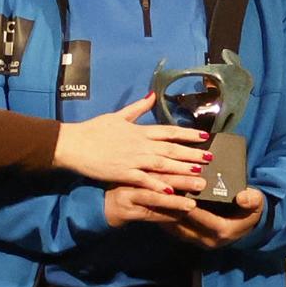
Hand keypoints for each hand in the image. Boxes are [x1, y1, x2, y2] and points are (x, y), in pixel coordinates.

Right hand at [55, 94, 209, 195]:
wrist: (74, 144)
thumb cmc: (94, 130)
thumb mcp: (117, 116)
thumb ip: (137, 109)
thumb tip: (152, 95)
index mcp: (140, 130)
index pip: (169, 131)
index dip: (188, 134)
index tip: (204, 137)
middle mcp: (140, 144)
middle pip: (171, 149)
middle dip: (192, 154)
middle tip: (210, 159)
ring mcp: (133, 159)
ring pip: (163, 164)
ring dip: (182, 169)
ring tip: (199, 175)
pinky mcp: (124, 173)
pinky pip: (145, 180)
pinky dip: (158, 184)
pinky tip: (172, 191)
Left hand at [164, 182, 263, 250]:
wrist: (247, 228)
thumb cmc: (249, 212)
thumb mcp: (256, 204)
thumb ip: (251, 200)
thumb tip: (243, 197)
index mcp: (221, 230)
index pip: (199, 216)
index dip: (186, 203)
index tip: (174, 188)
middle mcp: (206, 239)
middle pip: (180, 222)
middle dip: (168, 206)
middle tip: (156, 188)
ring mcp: (196, 240)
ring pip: (172, 227)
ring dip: (162, 211)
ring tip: (150, 194)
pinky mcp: (189, 238)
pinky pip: (171, 228)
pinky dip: (162, 216)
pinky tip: (155, 203)